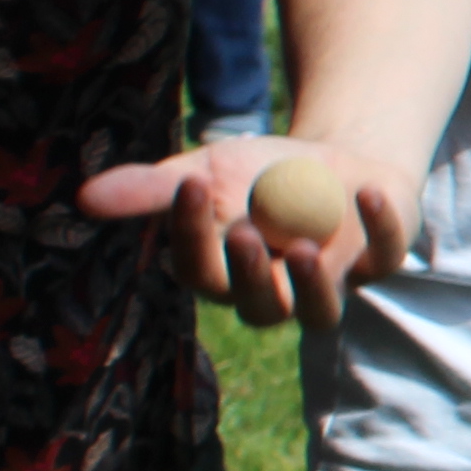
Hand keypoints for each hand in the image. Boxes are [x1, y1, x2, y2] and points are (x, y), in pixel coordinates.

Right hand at [77, 132, 416, 330]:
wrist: (337, 158)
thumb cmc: (260, 175)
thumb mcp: (207, 171)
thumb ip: (153, 189)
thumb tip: (83, 197)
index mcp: (228, 276)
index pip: (201, 272)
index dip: (192, 236)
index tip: (190, 184)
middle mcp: (278, 292)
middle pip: (260, 308)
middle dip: (249, 276)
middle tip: (243, 233)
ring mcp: (333, 282)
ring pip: (321, 313)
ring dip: (312, 285)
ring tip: (301, 249)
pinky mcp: (381, 261)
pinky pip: (386, 257)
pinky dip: (381, 227)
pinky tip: (368, 192)